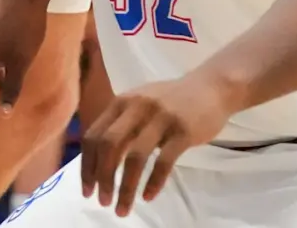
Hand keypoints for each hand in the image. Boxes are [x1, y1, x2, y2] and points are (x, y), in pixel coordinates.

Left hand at [81, 70, 236, 215]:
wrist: (209, 87)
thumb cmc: (170, 100)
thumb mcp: (140, 104)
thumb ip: (121, 124)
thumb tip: (98, 160)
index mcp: (122, 102)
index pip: (94, 135)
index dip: (87, 165)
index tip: (86, 190)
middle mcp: (137, 106)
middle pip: (109, 145)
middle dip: (102, 177)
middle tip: (103, 202)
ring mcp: (160, 117)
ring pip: (135, 157)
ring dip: (125, 187)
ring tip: (123, 208)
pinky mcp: (182, 130)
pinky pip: (163, 161)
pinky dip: (153, 183)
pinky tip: (148, 197)